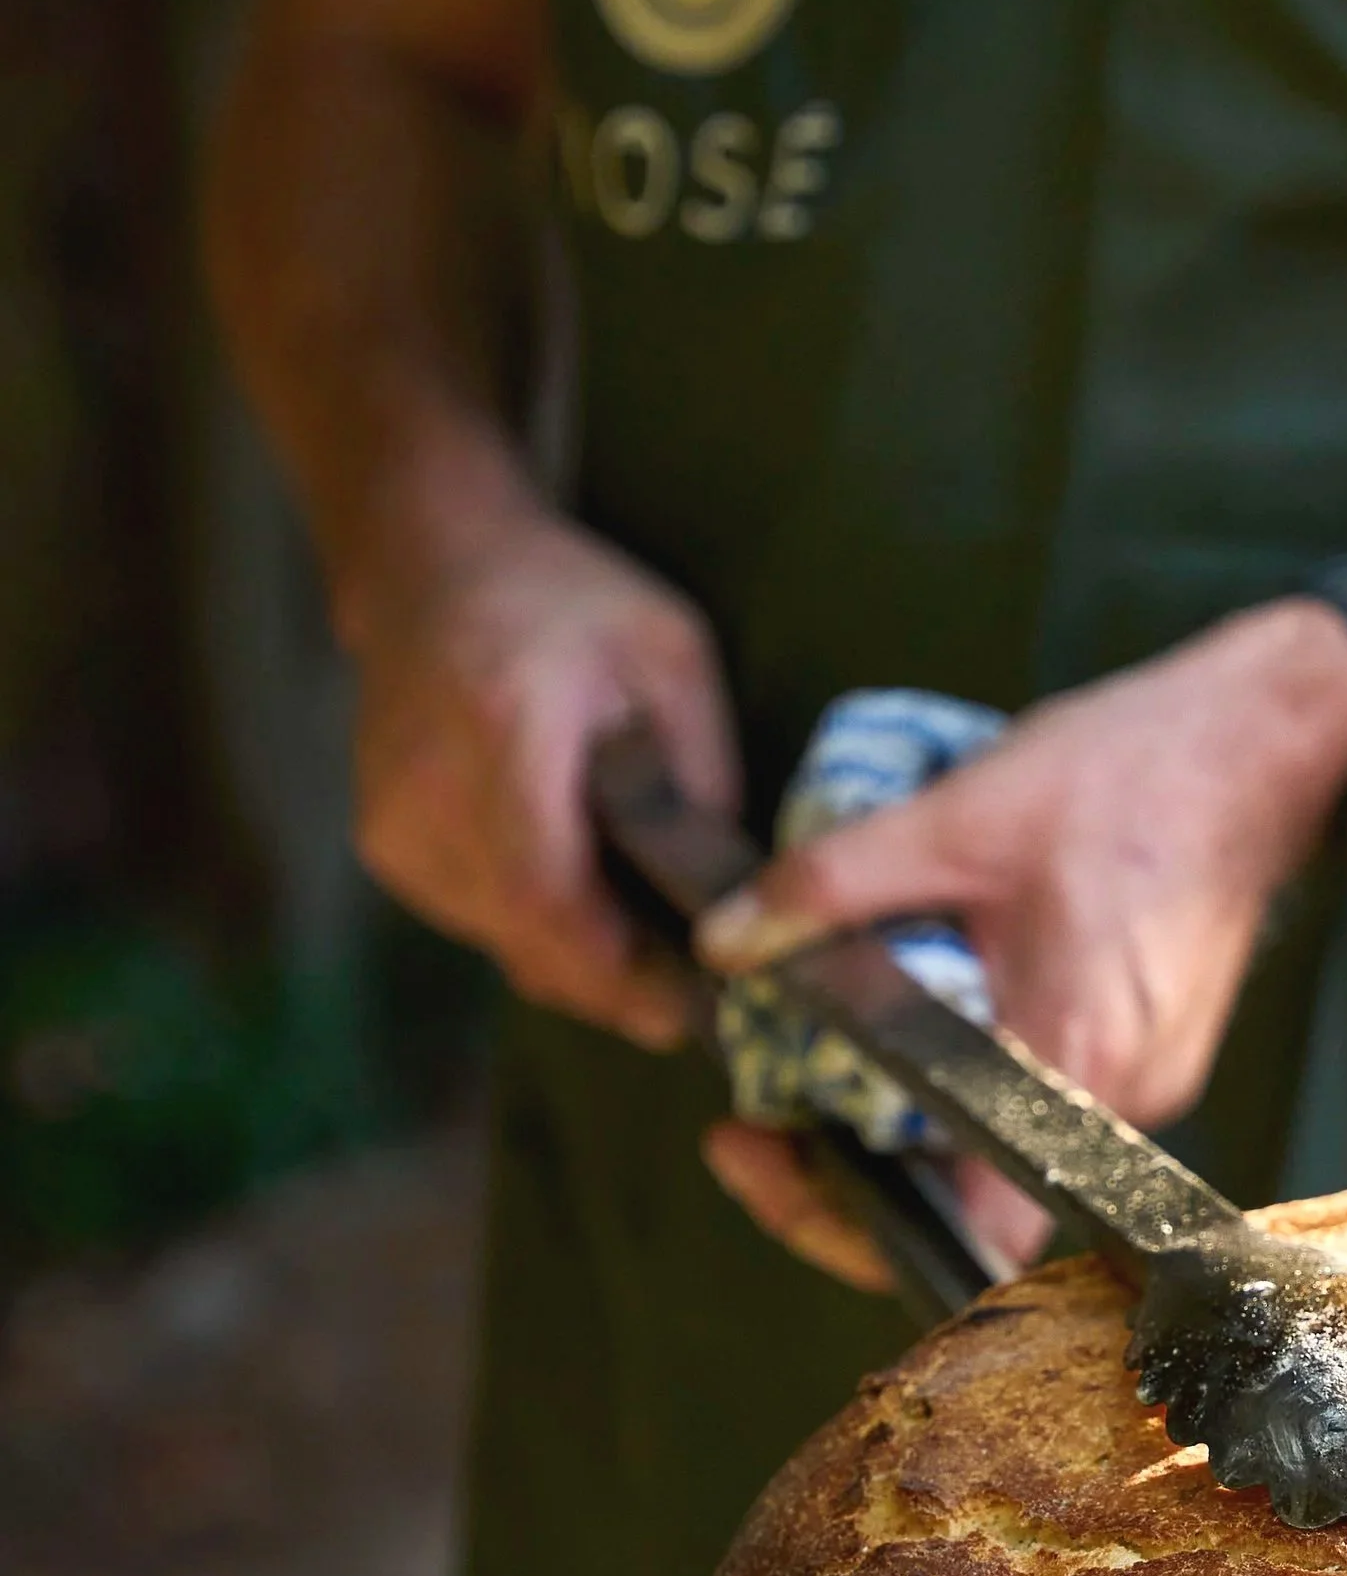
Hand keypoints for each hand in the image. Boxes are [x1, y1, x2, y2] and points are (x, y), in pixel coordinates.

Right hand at [345, 466, 740, 1049]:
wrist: (431, 565)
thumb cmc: (570, 602)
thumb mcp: (673, 658)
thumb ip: (700, 774)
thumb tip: (733, 894)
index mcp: (502, 733)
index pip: (545, 895)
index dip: (617, 971)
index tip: (691, 1010)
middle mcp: (426, 792)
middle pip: (525, 938)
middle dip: (617, 982)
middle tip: (694, 995)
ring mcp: (392, 826)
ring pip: (501, 942)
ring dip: (580, 959)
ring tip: (652, 941)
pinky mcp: (383, 847)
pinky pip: (476, 919)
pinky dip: (538, 927)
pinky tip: (587, 897)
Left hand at [693, 600, 1346, 1281]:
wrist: (1262, 739)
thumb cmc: (1133, 773)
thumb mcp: (958, 817)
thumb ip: (831, 888)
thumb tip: (726, 943)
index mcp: (1076, 1062)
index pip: (970, 1229)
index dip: (857, 1223)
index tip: (776, 1166)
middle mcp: (1124, 1102)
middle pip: (968, 1193)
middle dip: (852, 1164)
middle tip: (758, 1118)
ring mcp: (1145, 1084)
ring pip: (1001, 1144)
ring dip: (908, 1116)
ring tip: (822, 1061)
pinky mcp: (1149, 1053)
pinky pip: (1040, 1098)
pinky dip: (969, 1076)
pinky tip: (918, 1022)